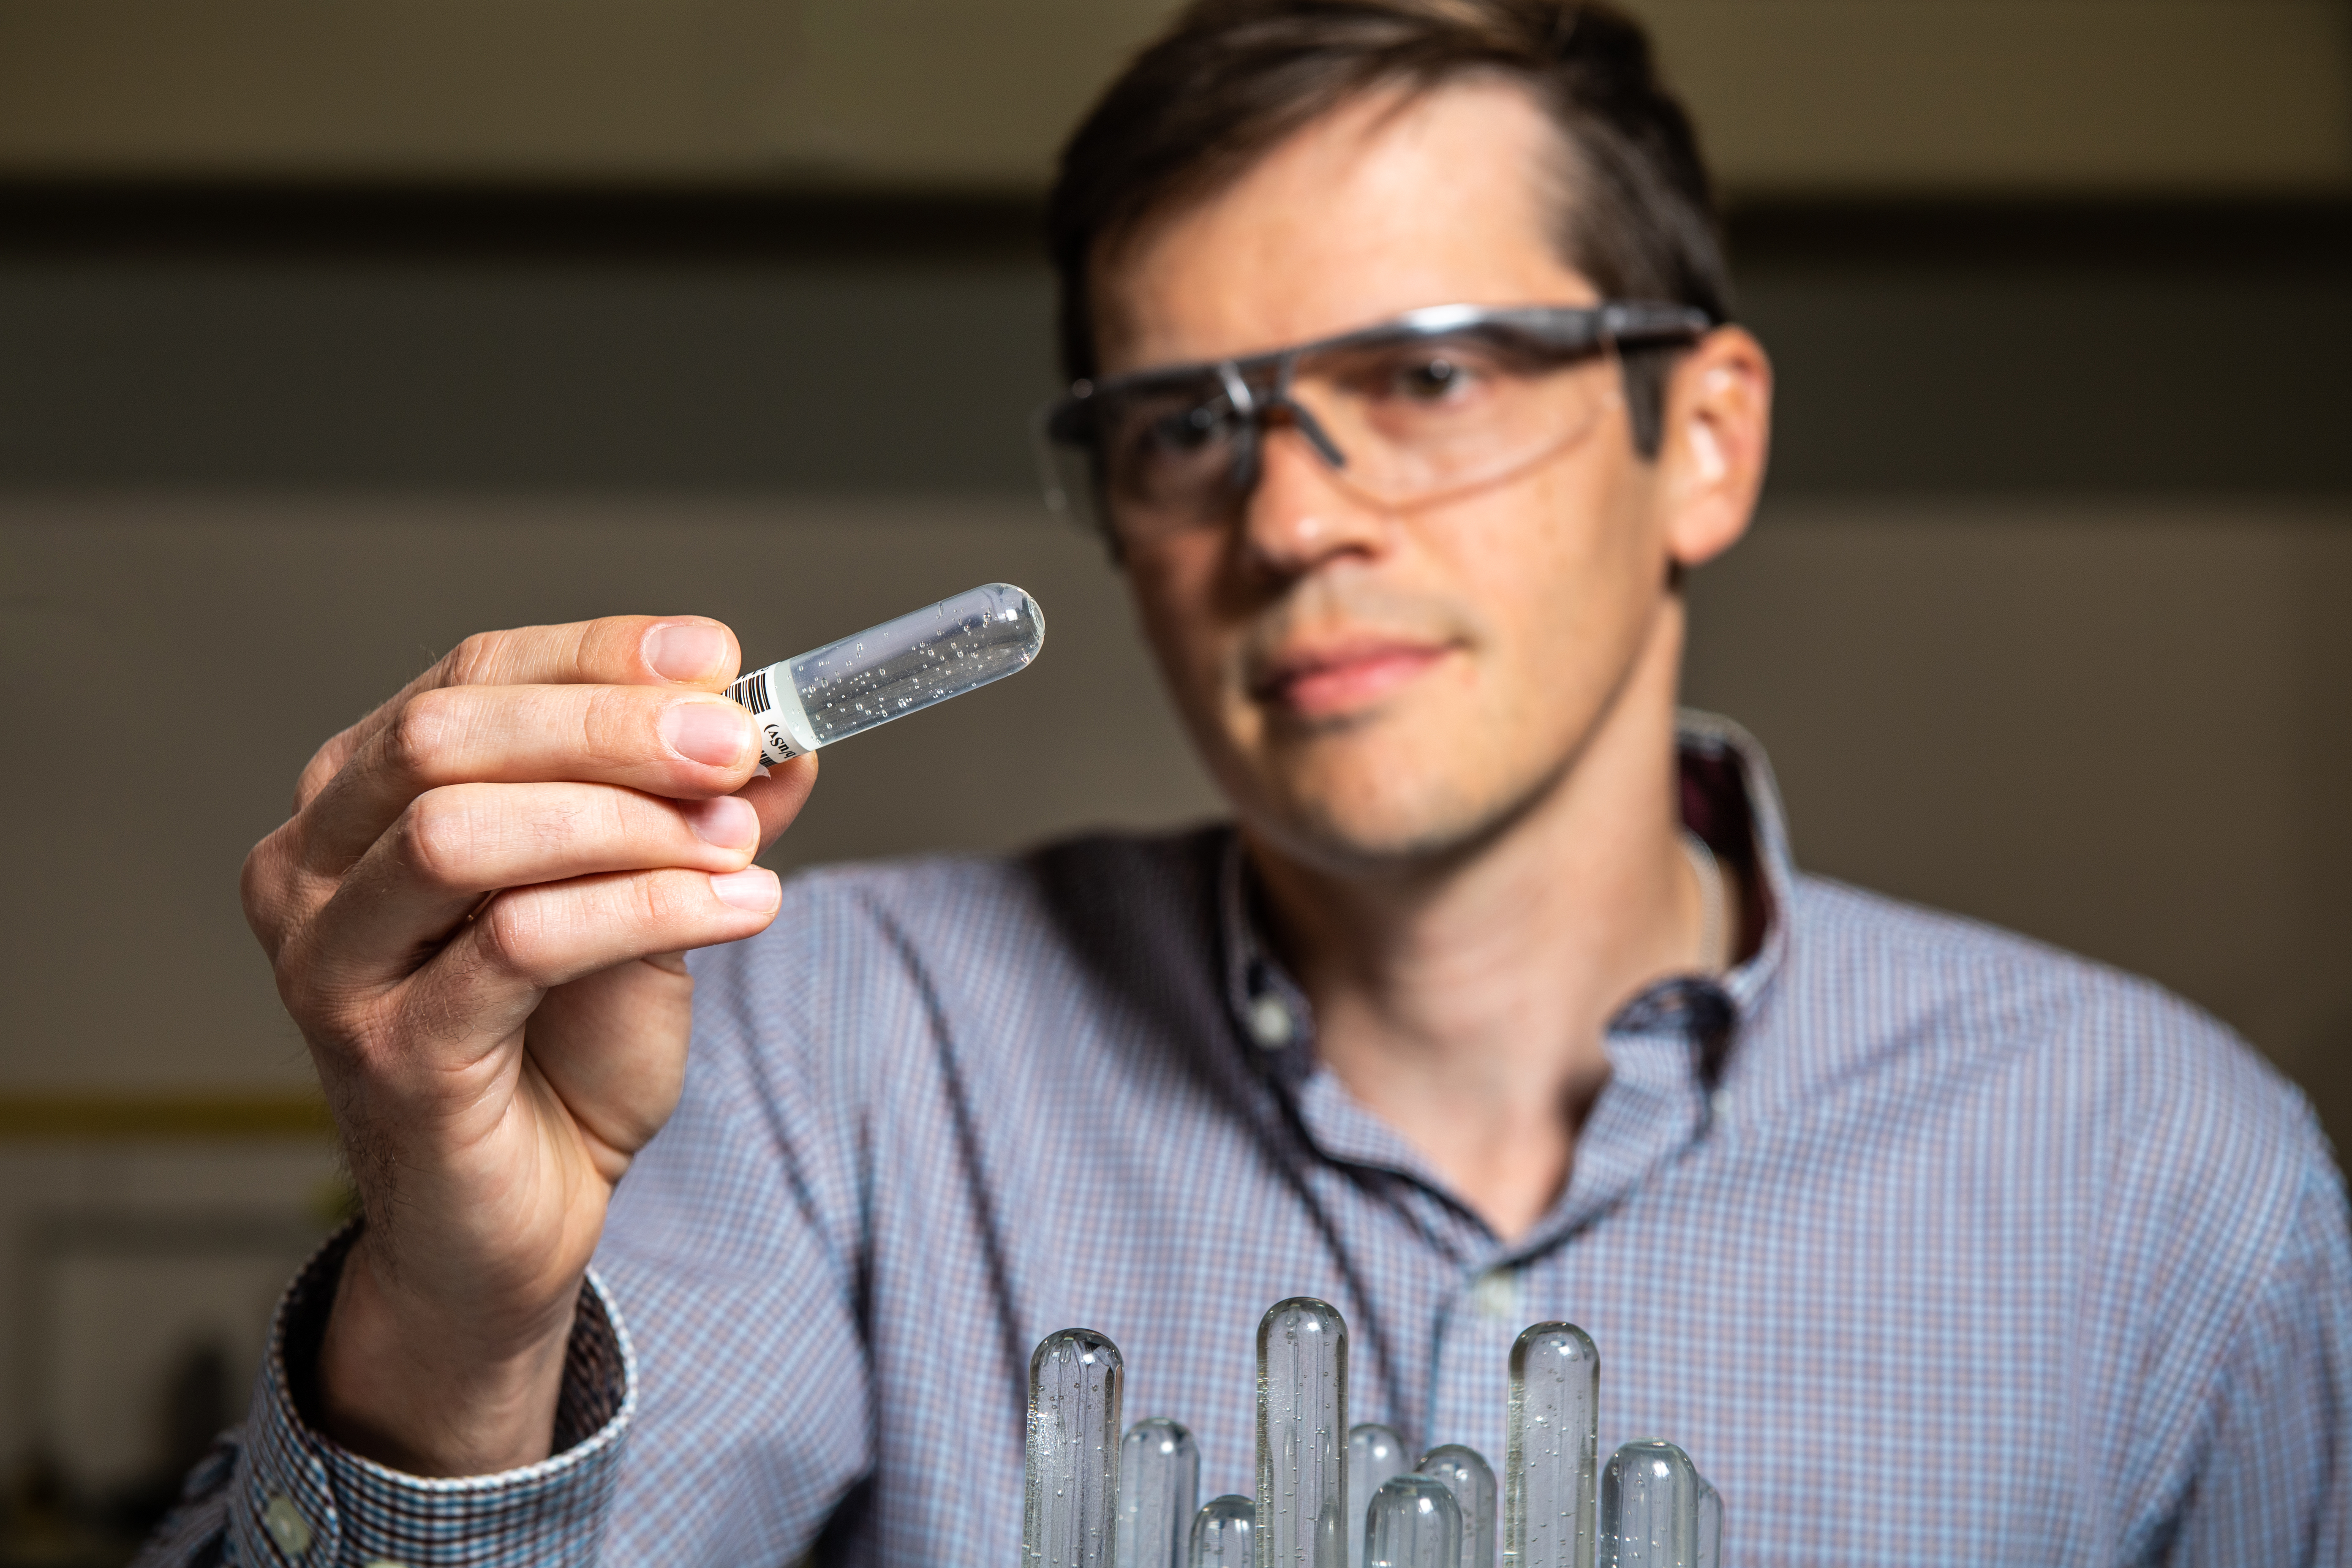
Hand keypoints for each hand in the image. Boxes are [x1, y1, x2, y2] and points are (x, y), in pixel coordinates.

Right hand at [241, 616, 816, 1475]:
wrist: (517, 1221)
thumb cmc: (560, 1055)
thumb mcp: (644, 904)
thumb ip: (695, 818)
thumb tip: (783, 741)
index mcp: (359, 800)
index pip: (469, 677)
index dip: (598, 656)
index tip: (718, 658)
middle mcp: (313, 867)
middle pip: (448, 736)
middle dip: (611, 727)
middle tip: (734, 743)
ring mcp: (335, 963)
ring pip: (463, 833)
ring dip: (624, 822)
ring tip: (738, 841)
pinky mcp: (389, 1051)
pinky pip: (519, 944)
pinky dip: (646, 908)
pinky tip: (740, 907)